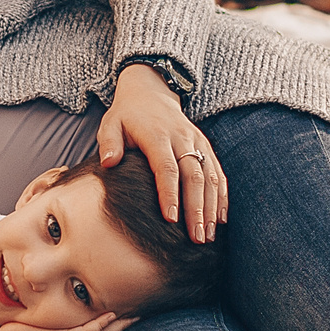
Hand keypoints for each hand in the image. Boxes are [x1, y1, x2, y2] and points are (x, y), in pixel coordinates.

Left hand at [0, 313, 136, 330]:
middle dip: (126, 324)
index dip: (118, 322)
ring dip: (119, 325)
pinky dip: (99, 326)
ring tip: (135, 315)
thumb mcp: (47, 323)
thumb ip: (57, 317)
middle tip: (144, 312)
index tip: (132, 310)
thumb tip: (59, 301)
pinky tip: (110, 317)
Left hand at [97, 63, 225, 242]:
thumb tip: (109, 163)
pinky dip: (220, 197)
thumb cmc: (126, 116)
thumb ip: (109, 143)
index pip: (166, 168)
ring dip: (211, 207)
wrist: (151, 93)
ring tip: (208, 235)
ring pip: (210, 176)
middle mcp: (182, 138)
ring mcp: (197, 142)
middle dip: (197, 208)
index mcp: (157, 135)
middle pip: (193, 175)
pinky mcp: (205, 147)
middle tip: (196, 237)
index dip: (170, 193)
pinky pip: (217, 173)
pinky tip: (220, 219)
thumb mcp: (111, 124)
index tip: (170, 219)